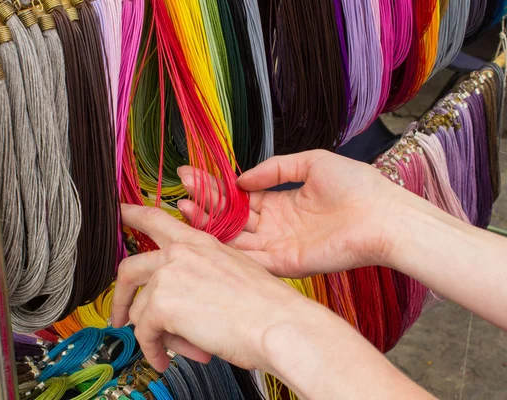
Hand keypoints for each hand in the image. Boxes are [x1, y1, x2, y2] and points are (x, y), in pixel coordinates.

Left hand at [111, 204, 306, 372]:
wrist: (278, 324)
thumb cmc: (266, 307)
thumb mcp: (232, 274)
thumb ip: (198, 278)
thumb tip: (178, 304)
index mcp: (199, 242)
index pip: (156, 219)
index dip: (131, 215)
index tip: (119, 212)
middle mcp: (180, 252)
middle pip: (130, 267)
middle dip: (121, 296)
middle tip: (120, 315)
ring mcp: (169, 275)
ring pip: (140, 309)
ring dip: (153, 334)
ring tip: (173, 348)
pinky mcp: (163, 303)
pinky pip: (144, 333)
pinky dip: (153, 350)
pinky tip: (165, 359)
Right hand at [177, 150, 406, 277]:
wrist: (383, 216)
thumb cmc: (356, 185)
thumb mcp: (313, 162)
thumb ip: (275, 167)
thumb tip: (242, 178)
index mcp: (282, 201)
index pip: (240, 196)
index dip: (215, 186)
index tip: (190, 173)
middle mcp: (276, 225)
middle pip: (232, 216)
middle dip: (205, 203)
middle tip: (181, 190)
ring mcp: (279, 245)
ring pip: (236, 237)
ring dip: (210, 226)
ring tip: (185, 209)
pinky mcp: (286, 263)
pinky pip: (251, 259)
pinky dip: (228, 251)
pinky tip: (203, 238)